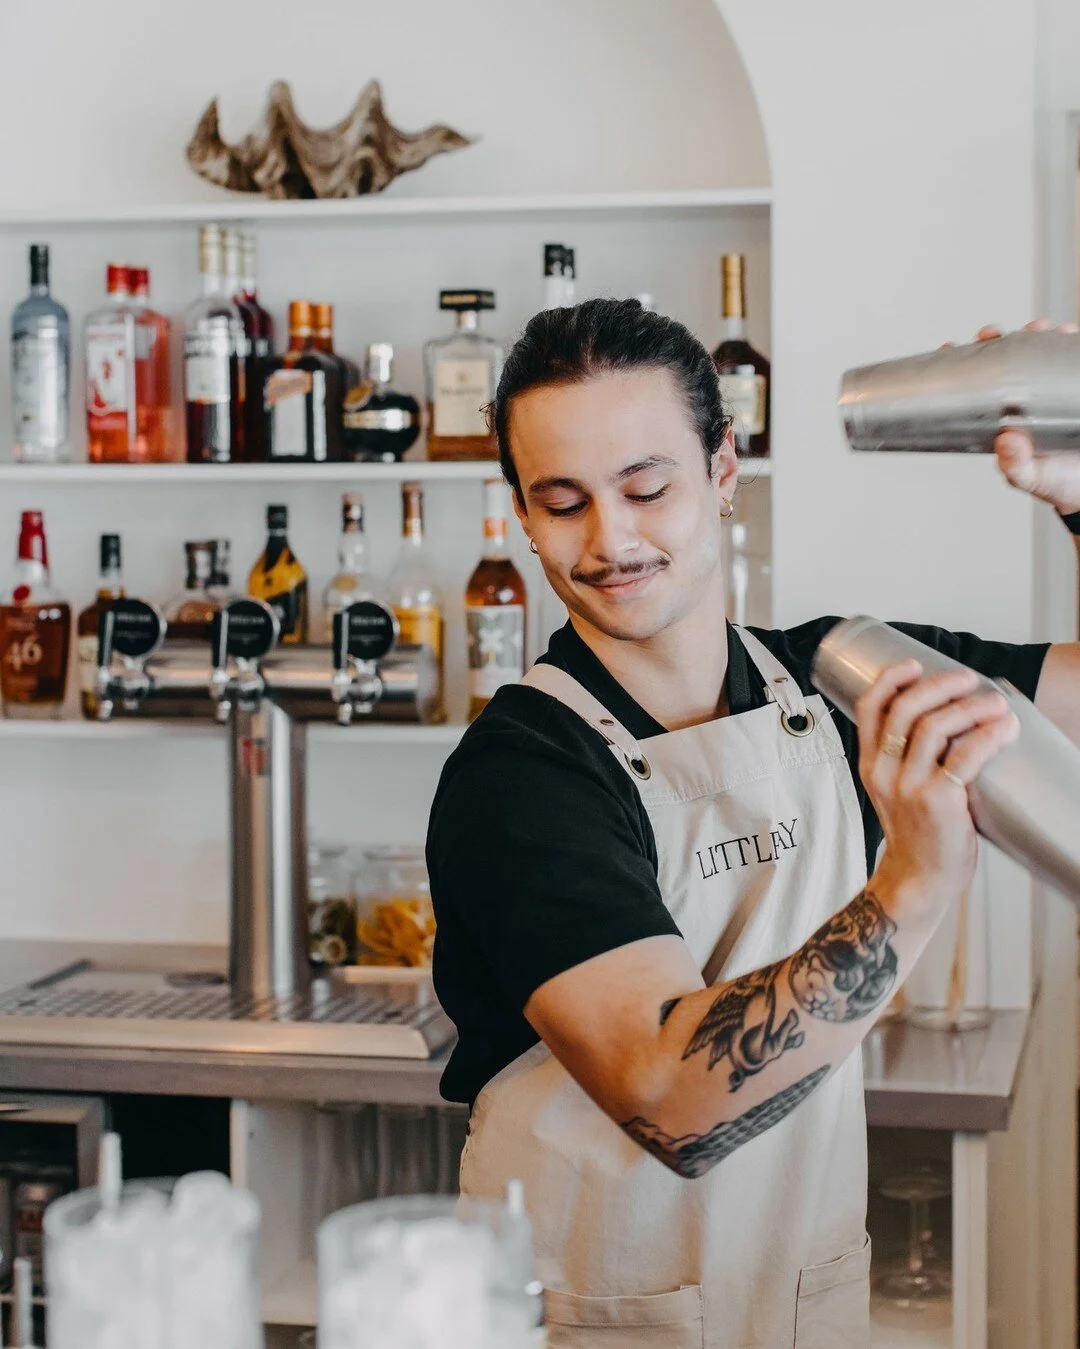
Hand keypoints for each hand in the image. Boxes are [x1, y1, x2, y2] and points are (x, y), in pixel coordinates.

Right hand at [855, 660, 1019, 909]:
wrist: (919, 876)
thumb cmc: (917, 832)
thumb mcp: (895, 790)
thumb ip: (908, 757)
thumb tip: (947, 718)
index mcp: (870, 765)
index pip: (868, 708)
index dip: (889, 679)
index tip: (914, 664)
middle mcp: (884, 772)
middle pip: (905, 710)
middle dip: (940, 685)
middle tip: (968, 679)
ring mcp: (908, 786)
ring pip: (935, 727)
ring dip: (971, 707)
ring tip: (995, 702)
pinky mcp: (937, 801)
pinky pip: (965, 757)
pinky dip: (988, 736)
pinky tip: (1005, 728)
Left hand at [973, 320, 1079, 514]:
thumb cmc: (1055, 483)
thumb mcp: (1030, 478)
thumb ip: (1015, 465)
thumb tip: (1006, 441)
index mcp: (1001, 418)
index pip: (975, 386)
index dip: (961, 365)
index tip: (949, 348)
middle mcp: (1022, 399)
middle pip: (1003, 360)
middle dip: (997, 340)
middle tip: (994, 334)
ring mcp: (1048, 390)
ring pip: (1038, 352)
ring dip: (1037, 335)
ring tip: (1041, 329)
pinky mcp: (1072, 385)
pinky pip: (1069, 356)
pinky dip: (1068, 342)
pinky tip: (1068, 333)